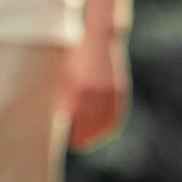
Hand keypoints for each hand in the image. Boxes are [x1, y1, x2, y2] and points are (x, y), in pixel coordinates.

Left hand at [62, 32, 130, 151]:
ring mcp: (109, 91)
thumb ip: (62, 95)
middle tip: (76, 144)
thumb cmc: (74, 54)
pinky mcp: (120, 90)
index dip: (72, 133)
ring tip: (88, 141)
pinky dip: (110, 126)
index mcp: (76, 87)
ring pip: (104, 122)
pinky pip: (116, 114)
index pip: (74, 120)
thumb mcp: (63, 72)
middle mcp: (94, 91)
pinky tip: (103, 132)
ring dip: (97, 135)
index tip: (67, 140)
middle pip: (89, 124)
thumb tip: (61, 118)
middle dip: (83, 137)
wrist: (99, 36)